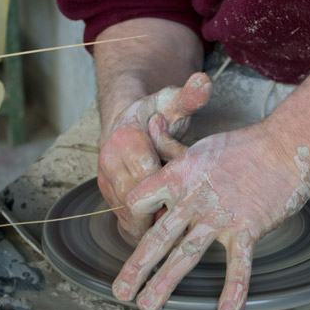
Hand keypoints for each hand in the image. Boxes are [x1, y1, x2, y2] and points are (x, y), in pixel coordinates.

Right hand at [97, 73, 211, 239]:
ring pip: (127, 214)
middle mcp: (108, 160)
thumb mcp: (174, 102)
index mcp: (125, 139)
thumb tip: (204, 82)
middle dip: (162, 213)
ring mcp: (105, 180)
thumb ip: (190, 96)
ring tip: (179, 227)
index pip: (147, 175)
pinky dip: (144, 226)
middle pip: (135, 200)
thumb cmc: (157, 112)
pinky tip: (166, 228)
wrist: (129, 120)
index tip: (191, 200)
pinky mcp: (107, 195)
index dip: (171, 192)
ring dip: (153, 223)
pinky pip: (124, 220)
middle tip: (188, 221)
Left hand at [111, 118, 309, 309]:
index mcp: (178, 177)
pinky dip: (235, 288)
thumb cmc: (243, 146)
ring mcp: (219, 215)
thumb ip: (170, 144)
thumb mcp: (199, 145)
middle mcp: (193, 199)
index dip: (134, 215)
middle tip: (120, 291)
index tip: (135, 231)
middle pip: (157, 236)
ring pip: (186, 253)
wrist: (284, 146)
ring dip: (165, 282)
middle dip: (137, 266)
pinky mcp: (247, 227)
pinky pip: (240, 263)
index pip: (140, 200)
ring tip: (147, 305)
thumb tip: (150, 123)